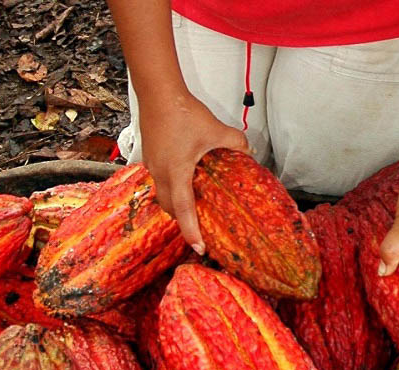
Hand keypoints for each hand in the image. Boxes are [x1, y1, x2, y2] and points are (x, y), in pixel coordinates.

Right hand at [139, 92, 249, 254]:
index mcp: (176, 172)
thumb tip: (249, 152)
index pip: (184, 210)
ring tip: (193, 208)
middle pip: (170, 208)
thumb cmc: (182, 112)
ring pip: (163, 195)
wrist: (157, 92)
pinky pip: (160, 181)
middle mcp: (160, 173)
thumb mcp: (215, 129)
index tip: (199, 248)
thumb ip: (235, 142)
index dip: (192, 231)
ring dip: (176, 205)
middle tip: (199, 230)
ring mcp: (152, 165)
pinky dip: (171, 188)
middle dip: (183, 222)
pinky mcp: (149, 157)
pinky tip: (185, 181)